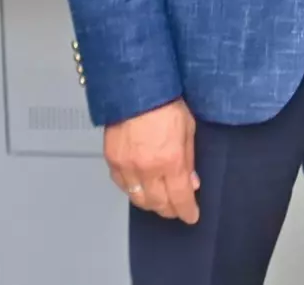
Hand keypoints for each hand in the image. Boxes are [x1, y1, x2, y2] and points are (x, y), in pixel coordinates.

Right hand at [104, 99, 199, 222]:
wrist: (137, 88)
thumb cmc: (165, 101)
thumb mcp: (189, 128)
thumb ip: (189, 158)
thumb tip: (191, 181)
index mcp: (170, 160)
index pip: (180, 197)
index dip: (187, 210)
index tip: (191, 216)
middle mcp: (147, 168)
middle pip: (158, 203)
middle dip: (170, 210)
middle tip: (177, 209)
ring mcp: (127, 166)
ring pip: (138, 199)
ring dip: (151, 204)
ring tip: (160, 201)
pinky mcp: (112, 161)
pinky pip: (122, 185)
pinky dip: (132, 190)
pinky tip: (140, 187)